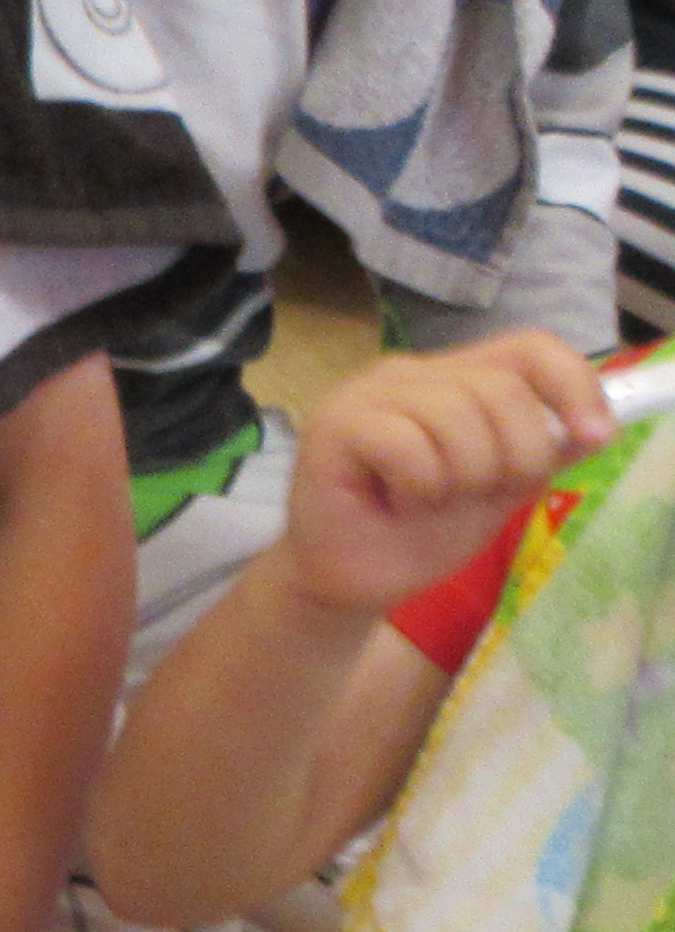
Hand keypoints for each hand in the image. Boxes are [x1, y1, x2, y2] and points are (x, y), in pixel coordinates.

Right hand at [280, 336, 611, 616]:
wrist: (351, 582)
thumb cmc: (419, 532)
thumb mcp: (501, 488)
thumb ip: (541, 452)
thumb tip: (597, 428)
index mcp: (455, 378)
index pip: (530, 349)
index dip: (573, 384)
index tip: (596, 437)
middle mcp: (411, 372)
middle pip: (501, 387)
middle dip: (514, 456)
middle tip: (480, 495)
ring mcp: (368, 393)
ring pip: (455, 414)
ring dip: (461, 478)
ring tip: (429, 501)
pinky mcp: (335, 423)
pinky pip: (406, 444)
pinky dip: (417, 486)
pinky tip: (394, 502)